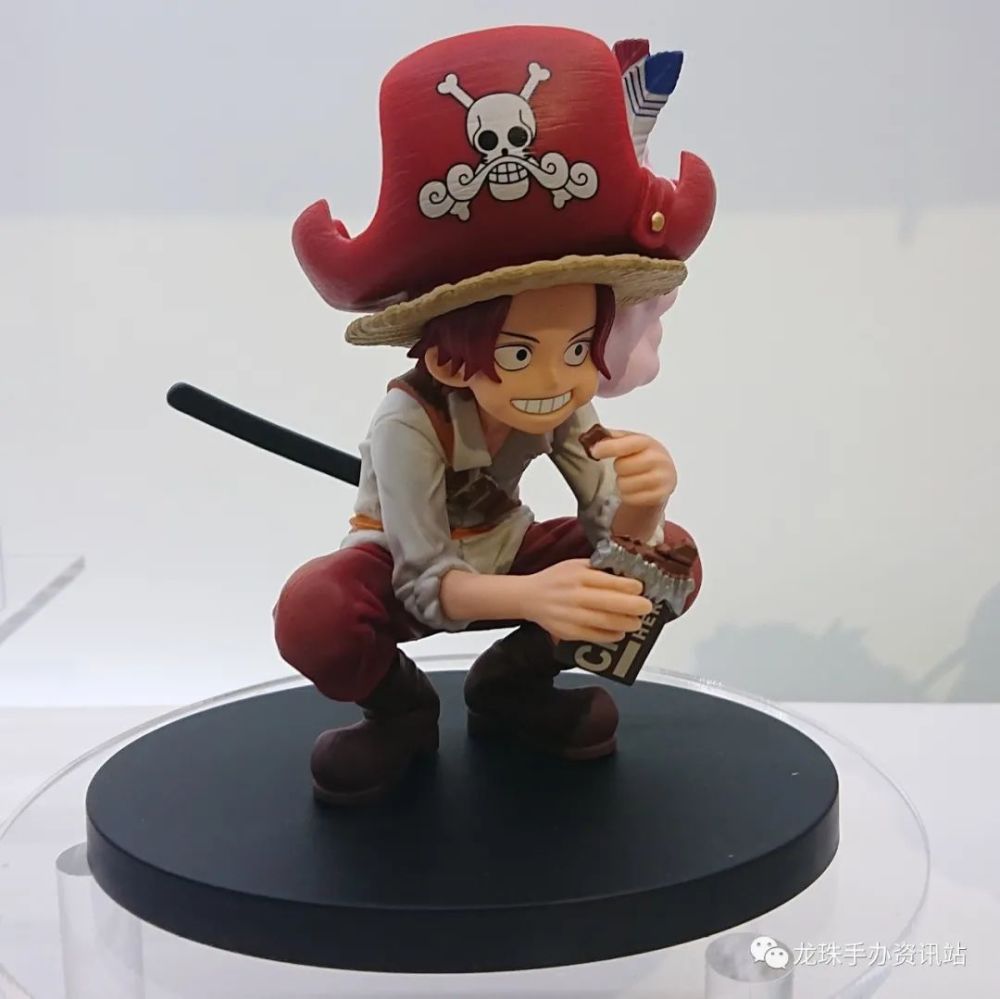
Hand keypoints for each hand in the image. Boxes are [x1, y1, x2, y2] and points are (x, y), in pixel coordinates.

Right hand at [521, 559, 652, 643]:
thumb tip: (628, 576)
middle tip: (647, 607)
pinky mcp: (568, 632)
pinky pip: (594, 636)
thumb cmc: (557, 579)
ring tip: (636, 622)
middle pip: (610, 603)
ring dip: (626, 624)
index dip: (630, 586)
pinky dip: (610, 636)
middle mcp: (575, 595)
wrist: (529, 597)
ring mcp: (571, 615)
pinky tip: (620, 633)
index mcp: (579, 575)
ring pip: (604, 622)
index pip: (609, 581)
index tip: (641, 588)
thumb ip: (599, 569)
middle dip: (634, 606)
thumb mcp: (575, 565)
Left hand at [590, 431, 676, 509]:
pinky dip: (627, 496)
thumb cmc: (641, 456)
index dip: (607, 447)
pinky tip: (635, 489)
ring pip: (624, 485)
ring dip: (622, 484)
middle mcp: (659, 459)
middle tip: (625, 468)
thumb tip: (591, 440)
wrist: (664, 475)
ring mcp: (662, 479)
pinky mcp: (660, 496)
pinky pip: (630, 499)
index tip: (595, 451)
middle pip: (621, 467)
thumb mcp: (629, 441)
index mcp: (648, 443)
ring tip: (631, 478)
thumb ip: (611, 438)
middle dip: (618, 468)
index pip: (626, 444)